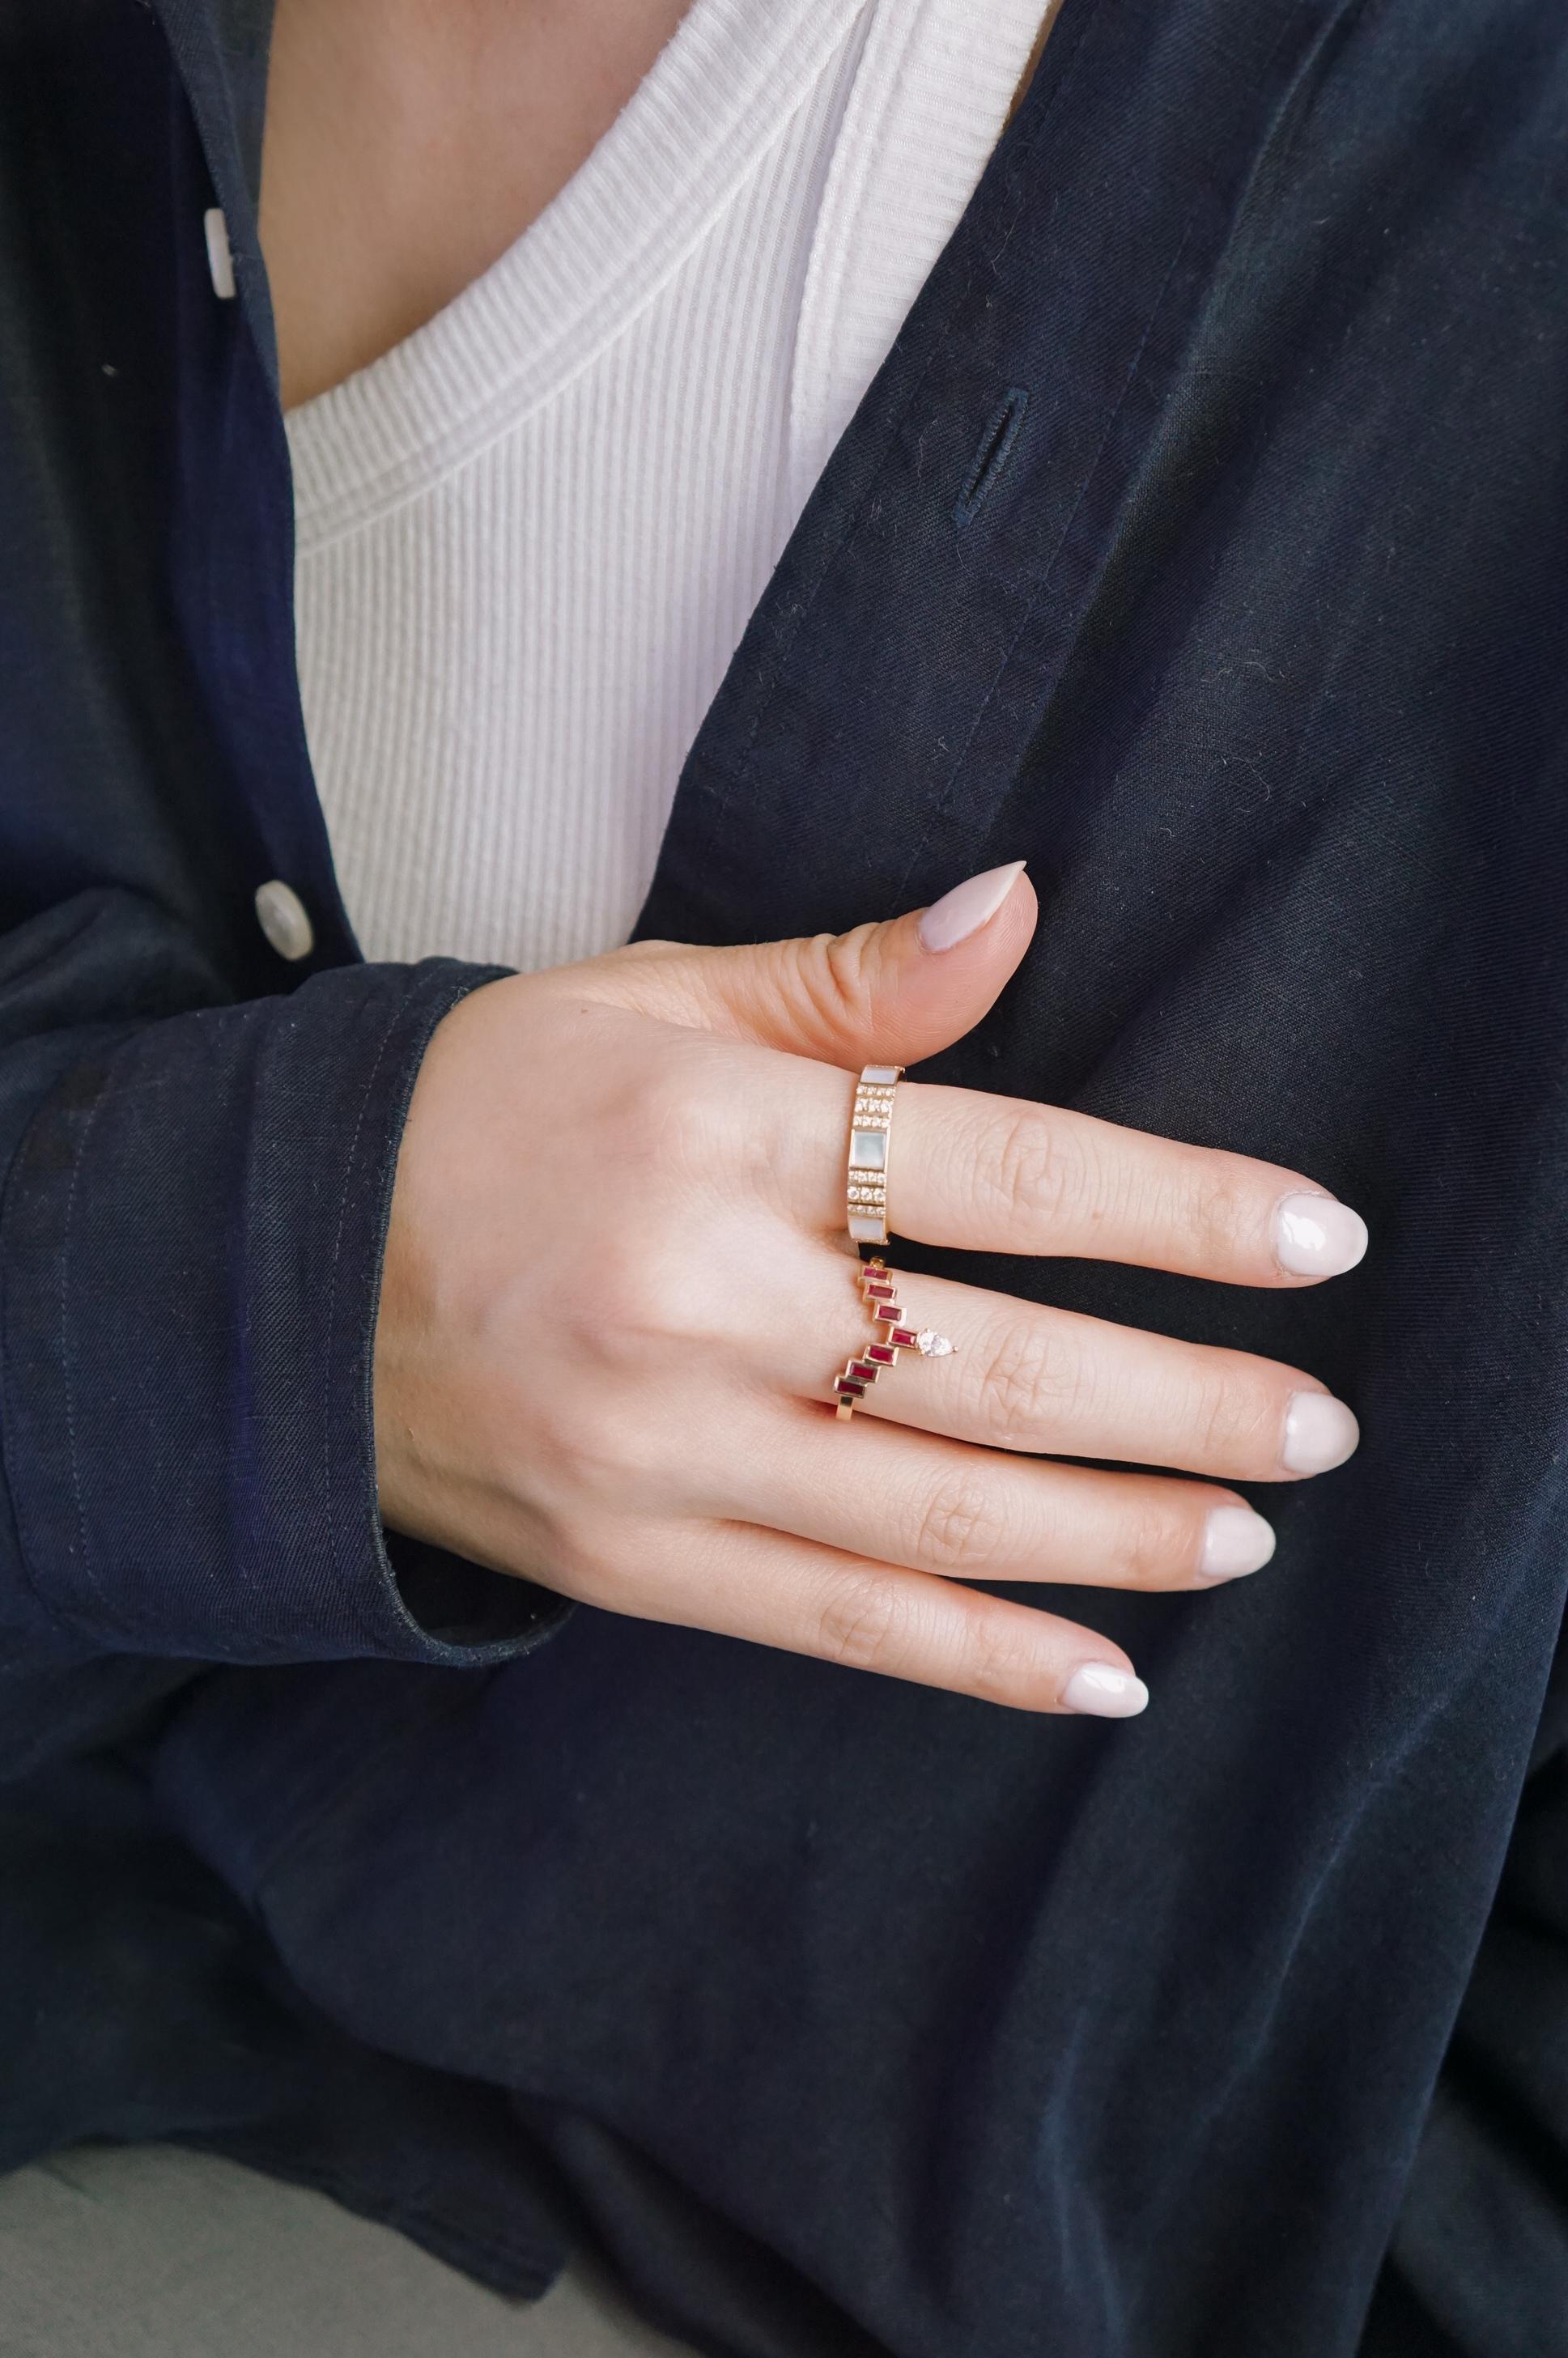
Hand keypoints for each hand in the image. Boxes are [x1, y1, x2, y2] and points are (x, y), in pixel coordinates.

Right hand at [374, 864, 1365, 1716]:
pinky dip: (981, 1663)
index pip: (1002, 1170)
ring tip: (1243, 1532)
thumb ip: (843, 983)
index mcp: (712, 1137)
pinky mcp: (633, 1563)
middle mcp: (697, 1303)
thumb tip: (1017, 907)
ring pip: (940, 1518)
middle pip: (999, 1367)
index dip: (1178, 1210)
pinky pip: (838, 1627)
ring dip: (1117, 1534)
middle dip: (1187, 1401)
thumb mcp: (642, 1003)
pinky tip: (1106, 1676)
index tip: (1314, 1238)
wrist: (268, 1278)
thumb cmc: (476, 1113)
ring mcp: (662, 1455)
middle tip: (1319, 1422)